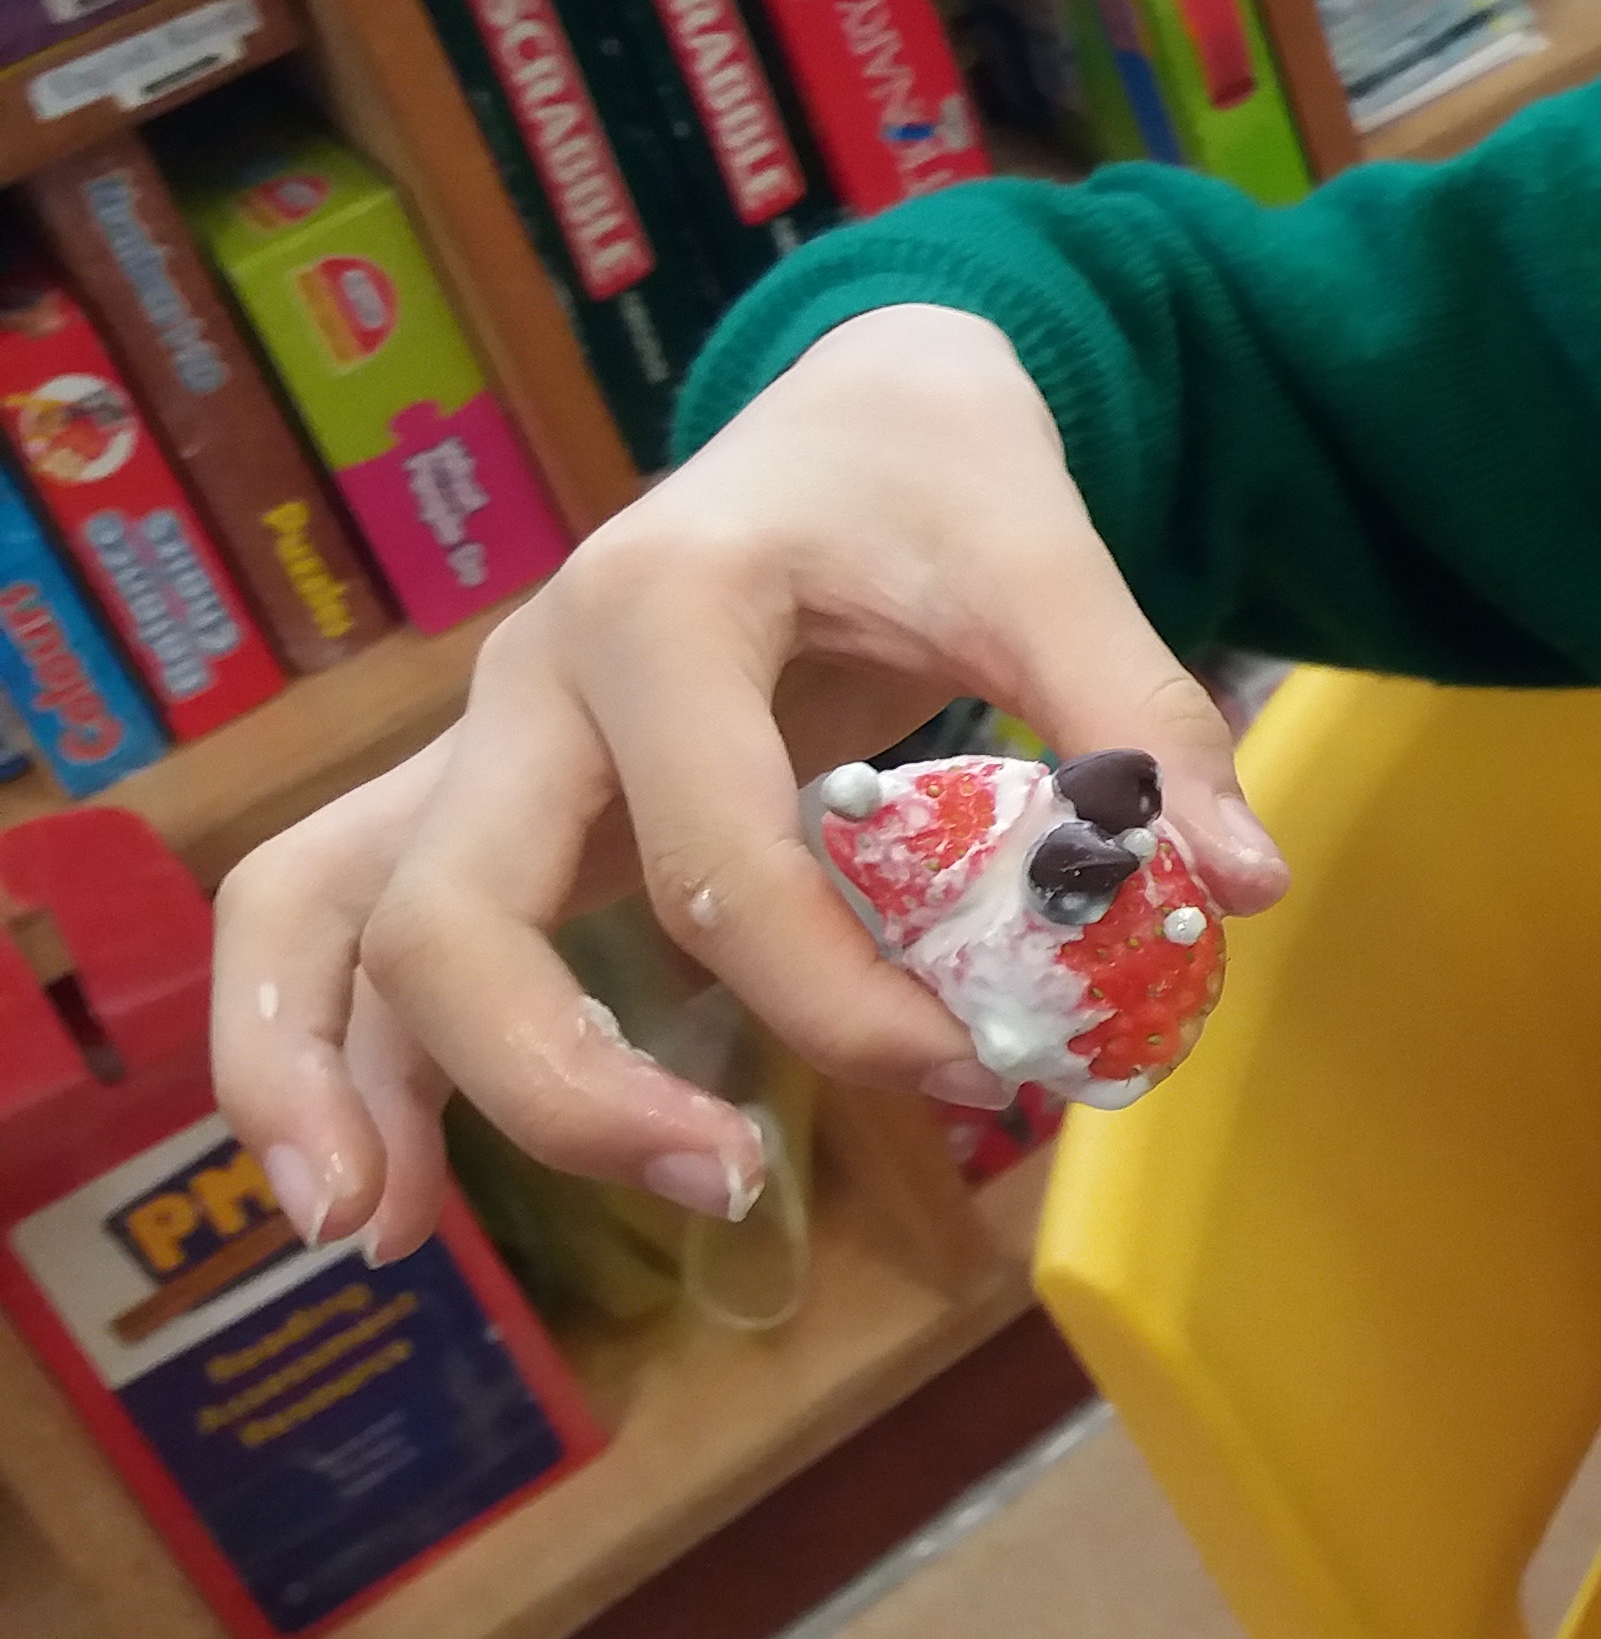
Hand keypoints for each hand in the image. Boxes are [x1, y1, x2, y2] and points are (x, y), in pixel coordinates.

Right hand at [210, 304, 1288, 1261]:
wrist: (861, 397)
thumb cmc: (941, 477)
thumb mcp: (1050, 558)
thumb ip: (1137, 719)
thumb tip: (1240, 890)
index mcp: (666, 604)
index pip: (714, 861)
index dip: (834, 997)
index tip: (967, 1065)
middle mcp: (535, 674)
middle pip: (453, 906)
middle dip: (555, 1076)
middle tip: (717, 1182)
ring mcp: (485, 736)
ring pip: (323, 908)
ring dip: (326, 1077)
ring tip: (382, 1242)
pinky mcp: (484, 791)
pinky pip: (338, 917)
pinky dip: (322, 1051)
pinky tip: (383, 1206)